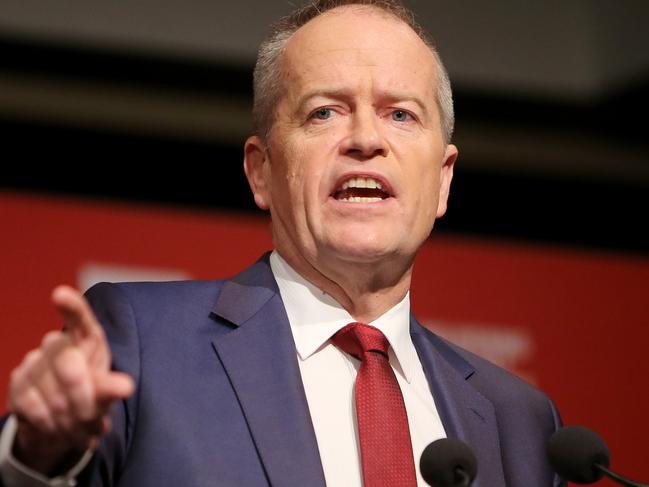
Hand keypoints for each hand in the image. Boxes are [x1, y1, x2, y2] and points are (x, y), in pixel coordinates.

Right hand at [6, 285, 133, 475]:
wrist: (61, 426)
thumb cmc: (91, 401)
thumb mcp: (106, 395)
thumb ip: (112, 388)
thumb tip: (125, 387)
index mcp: (87, 339)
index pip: (79, 317)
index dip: (71, 306)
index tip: (59, 294)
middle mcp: (58, 344)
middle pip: (68, 363)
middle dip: (82, 397)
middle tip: (90, 418)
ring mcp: (35, 360)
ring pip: (49, 387)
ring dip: (65, 416)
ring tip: (76, 426)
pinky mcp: (17, 381)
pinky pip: (30, 402)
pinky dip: (46, 422)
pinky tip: (55, 426)